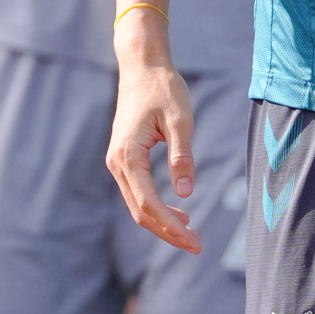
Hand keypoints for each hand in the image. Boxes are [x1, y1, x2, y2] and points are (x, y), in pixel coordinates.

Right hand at [105, 55, 200, 251]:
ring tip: (191, 235)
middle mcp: (118, 164)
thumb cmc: (163, 88)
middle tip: (197, 246)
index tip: (195, 241)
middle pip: (140, 211)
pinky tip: (179, 214)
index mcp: (128, 156)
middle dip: (168, 232)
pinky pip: (138, 193)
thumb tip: (186, 193)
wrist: (142, 67)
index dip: (171, 226)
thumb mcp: (180, 120)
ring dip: (163, 223)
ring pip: (138, 205)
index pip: (148, 203)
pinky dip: (157, 207)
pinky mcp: (125, 160)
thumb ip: (183, 156)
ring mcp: (118, 163)